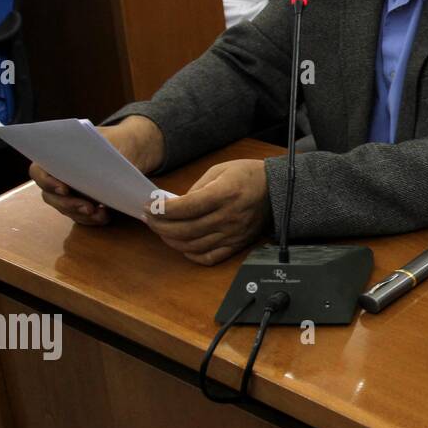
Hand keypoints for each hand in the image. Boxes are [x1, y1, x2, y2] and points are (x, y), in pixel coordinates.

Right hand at [30, 115, 163, 225]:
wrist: (132, 148)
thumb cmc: (118, 141)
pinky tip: (105, 216)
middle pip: (51, 195)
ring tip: (100, 214)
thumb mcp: (112, 146)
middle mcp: (59, 174)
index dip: (48, 182)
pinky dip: (91, 219)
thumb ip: (101, 159)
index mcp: (57, 154)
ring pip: (65, 208)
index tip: (64, 189)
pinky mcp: (82, 201)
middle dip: (68, 204)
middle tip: (88, 208)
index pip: (40, 171)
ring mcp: (69, 190)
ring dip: (81, 214)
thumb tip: (99, 176)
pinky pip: (80, 215)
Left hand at [144, 159, 268, 264]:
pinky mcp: (237, 244)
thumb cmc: (248, 176)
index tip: (150, 206)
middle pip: (185, 229)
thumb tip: (175, 206)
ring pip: (193, 245)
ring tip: (162, 230)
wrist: (277, 190)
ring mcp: (233, 233)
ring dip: (171, 240)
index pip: (186, 208)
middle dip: (160, 225)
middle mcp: (229, 216)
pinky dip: (191, 254)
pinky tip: (182, 245)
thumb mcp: (219, 170)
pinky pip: (209, 257)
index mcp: (225, 194)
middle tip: (150, 219)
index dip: (163, 210)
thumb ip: (196, 189)